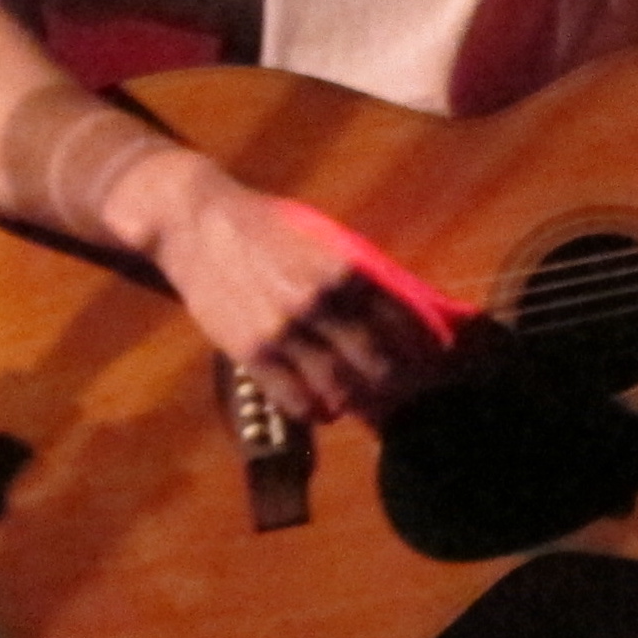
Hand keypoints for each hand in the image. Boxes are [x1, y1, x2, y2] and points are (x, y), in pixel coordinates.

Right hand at [113, 146, 465, 423]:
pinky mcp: (251, 353)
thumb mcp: (323, 240)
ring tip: (367, 404)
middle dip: (400, 383)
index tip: (438, 364)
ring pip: (339, 387)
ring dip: (358, 402)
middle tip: (409, 393)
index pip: (405, 323)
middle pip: (378, 362)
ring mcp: (284, 331)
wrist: (199, 226)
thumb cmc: (268, 229)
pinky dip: (316, 411)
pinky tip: (325, 410)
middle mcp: (321, 302)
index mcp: (346, 271)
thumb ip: (358, 274)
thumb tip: (404, 306)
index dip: (426, 350)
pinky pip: (294, 398)